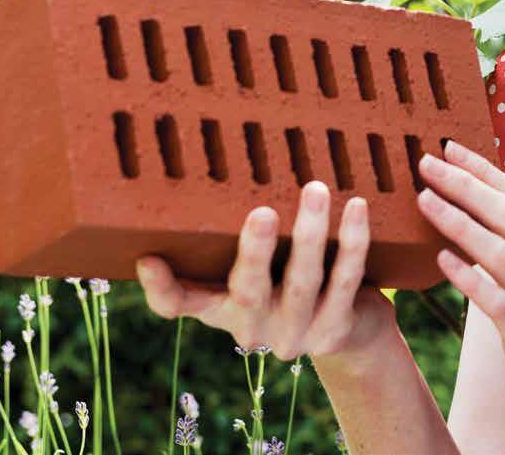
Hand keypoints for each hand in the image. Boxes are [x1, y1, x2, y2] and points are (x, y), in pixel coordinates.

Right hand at [136, 181, 396, 363]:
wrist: (350, 329)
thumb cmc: (288, 279)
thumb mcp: (253, 269)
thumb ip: (228, 237)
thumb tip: (207, 172)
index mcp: (223, 307)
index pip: (181, 304)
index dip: (162, 288)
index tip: (148, 259)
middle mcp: (254, 327)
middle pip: (248, 290)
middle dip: (254, 251)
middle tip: (261, 212)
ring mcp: (296, 332)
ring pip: (303, 281)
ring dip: (311, 233)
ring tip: (315, 189)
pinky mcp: (335, 328)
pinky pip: (345, 280)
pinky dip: (352, 243)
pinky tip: (355, 207)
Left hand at [417, 141, 504, 454]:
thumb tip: (491, 225)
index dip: (485, 171)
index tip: (450, 148)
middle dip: (465, 184)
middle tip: (425, 161)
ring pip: (501, 251)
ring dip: (459, 221)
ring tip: (423, 199)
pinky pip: (498, 303)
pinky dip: (470, 277)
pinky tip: (441, 261)